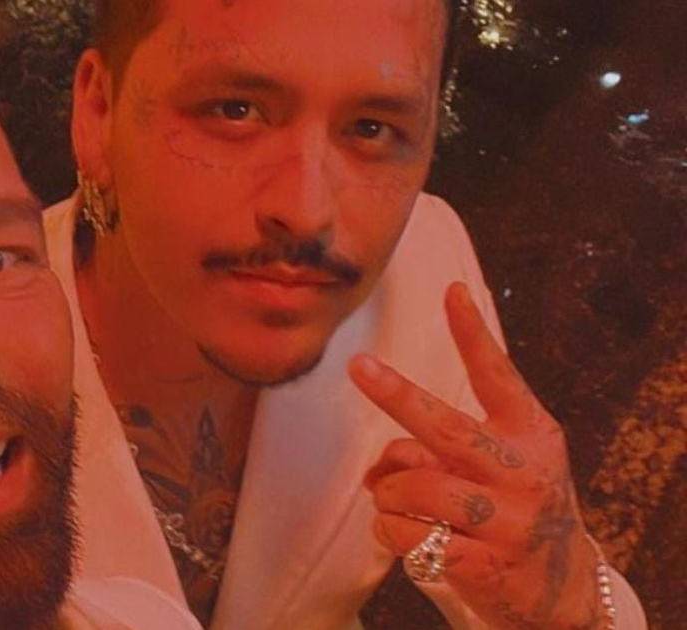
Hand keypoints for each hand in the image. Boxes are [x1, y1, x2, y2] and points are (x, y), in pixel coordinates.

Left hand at [349, 283, 607, 628]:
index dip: (473, 334)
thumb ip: (439, 452)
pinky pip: (405, 533)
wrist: (561, 590)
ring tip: (399, 504)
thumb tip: (374, 468)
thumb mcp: (497, 470)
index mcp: (531, 435)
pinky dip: (389, 532)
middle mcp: (523, 472)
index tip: (452, 291)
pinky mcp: (484, 564)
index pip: (499, 377)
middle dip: (396, 394)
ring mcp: (507, 520)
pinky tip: (406, 536)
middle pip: (446, 427)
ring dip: (390, 493)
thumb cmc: (512, 510)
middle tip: (358, 365)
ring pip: (413, 486)